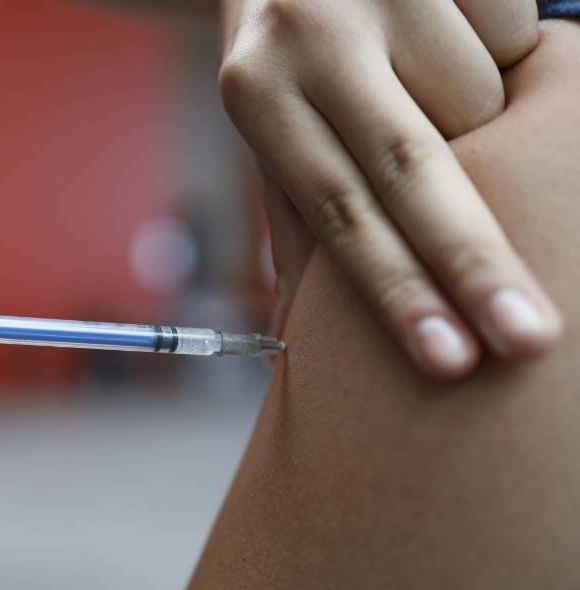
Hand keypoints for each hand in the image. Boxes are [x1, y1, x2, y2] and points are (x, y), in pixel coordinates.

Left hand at [219, 0, 561, 377]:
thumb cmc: (288, 50)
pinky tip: (450, 36)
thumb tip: (297, 338)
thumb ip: (299, 214)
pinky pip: (513, 33)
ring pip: (478, 100)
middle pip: (411, 168)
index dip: (396, 289)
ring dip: (485, 126)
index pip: (338, 210)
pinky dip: (505, 55)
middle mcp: (310, 36)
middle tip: (528, 339)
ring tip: (428, 91)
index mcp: (257, 92)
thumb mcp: (272, 122)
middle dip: (473, 260)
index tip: (449, 361)